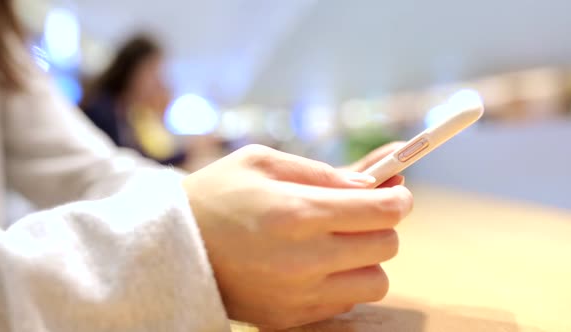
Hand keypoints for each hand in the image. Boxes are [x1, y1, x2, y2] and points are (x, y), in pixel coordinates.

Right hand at [182, 145, 412, 328]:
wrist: (172, 245)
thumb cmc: (217, 194)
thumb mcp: (263, 162)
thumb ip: (323, 172)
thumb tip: (376, 182)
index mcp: (297, 212)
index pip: (381, 211)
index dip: (398, 198)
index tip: (396, 193)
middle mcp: (303, 260)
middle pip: (386, 247)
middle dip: (381, 225)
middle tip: (359, 213)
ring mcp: (297, 296)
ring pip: (374, 282)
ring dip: (366, 259)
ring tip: (336, 242)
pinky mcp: (289, 319)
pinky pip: (345, 305)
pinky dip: (341, 283)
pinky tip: (315, 266)